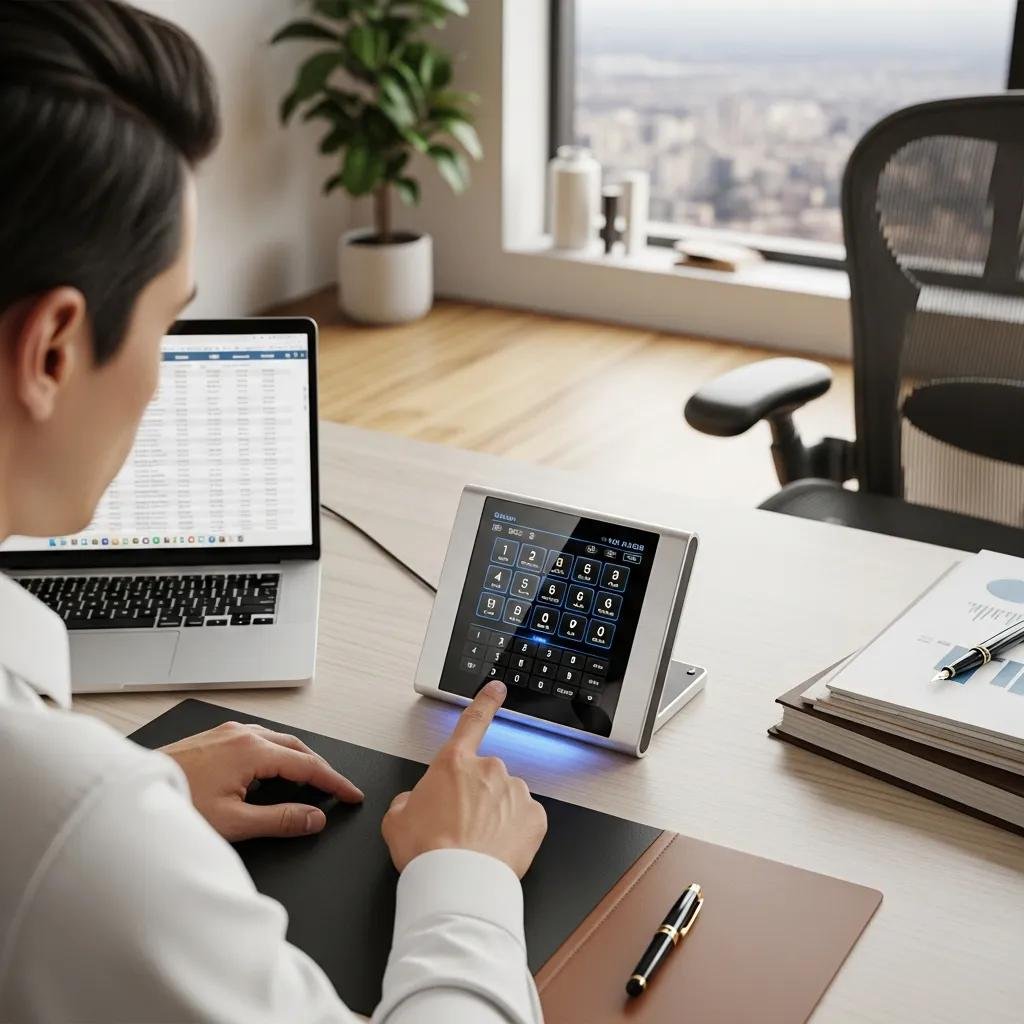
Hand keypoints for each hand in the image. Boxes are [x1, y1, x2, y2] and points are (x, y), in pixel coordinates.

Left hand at [160, 721, 362, 841]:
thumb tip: (315, 818)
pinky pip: (256, 740)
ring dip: (297, 759)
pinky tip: (270, 771)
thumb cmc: (174, 807)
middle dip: (319, 768)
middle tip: (335, 789)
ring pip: (275, 741)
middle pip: (295, 748)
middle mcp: (241, 734)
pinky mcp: (212, 738)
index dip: (334, 782)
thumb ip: (281, 820)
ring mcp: (225, 733)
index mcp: (251, 750)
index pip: (307, 766)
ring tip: (309, 781)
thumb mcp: (234, 822)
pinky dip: (274, 754)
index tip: (352, 794)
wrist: (129, 797)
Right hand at [382, 680, 547, 877]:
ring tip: (476, 842)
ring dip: (496, 814)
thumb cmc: (427, 853)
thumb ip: (410, 799)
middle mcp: (488, 769)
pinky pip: (525, 819)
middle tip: (460, 826)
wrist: (456, 884)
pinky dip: (514, 831)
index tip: (497, 688)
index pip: (472, 722)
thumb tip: (418, 802)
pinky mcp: (535, 817)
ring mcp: (515, 791)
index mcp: (453, 763)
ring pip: (507, 798)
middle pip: (485, 777)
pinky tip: (496, 848)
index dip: (486, 701)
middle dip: (477, 796)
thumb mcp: (397, 819)